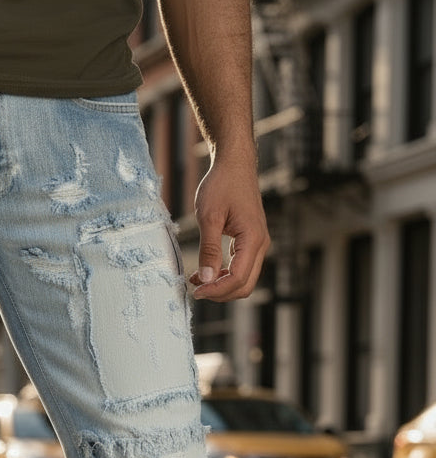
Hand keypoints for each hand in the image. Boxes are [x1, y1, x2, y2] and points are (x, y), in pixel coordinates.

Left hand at [189, 150, 269, 300]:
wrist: (234, 164)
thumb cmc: (222, 185)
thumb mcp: (209, 217)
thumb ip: (208, 250)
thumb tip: (206, 279)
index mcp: (253, 239)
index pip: (238, 278)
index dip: (216, 290)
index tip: (195, 291)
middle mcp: (261, 245)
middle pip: (244, 285)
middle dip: (220, 292)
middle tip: (195, 289)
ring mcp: (258, 244)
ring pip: (244, 279)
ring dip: (221, 285)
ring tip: (197, 280)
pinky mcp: (251, 242)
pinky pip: (241, 267)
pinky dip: (224, 275)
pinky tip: (205, 271)